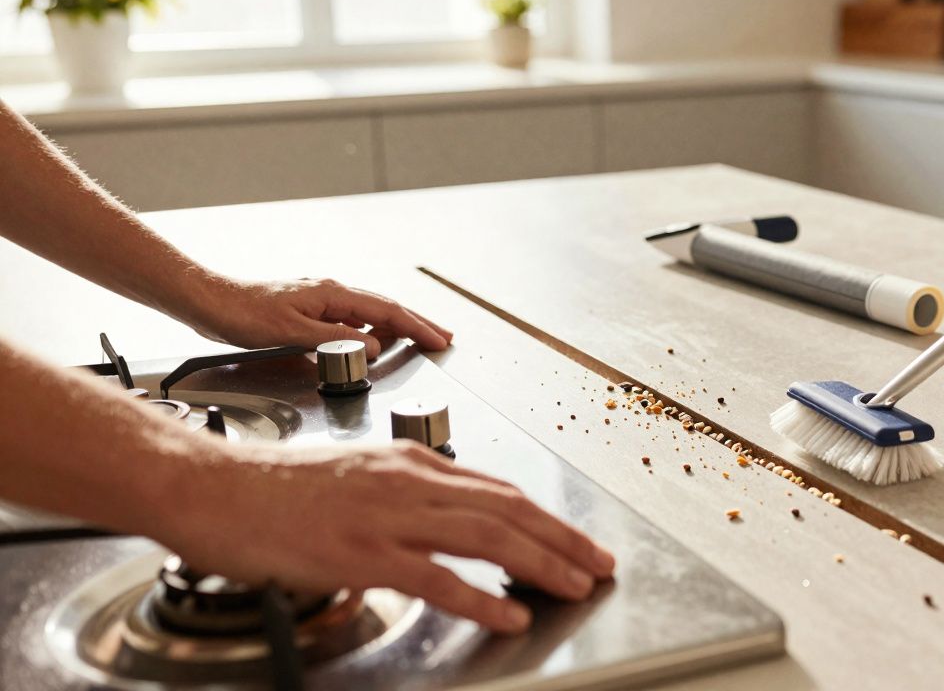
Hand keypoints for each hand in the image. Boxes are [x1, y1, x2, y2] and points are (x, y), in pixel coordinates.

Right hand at [161, 439, 614, 633]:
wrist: (213, 488)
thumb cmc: (277, 487)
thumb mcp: (359, 475)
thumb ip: (408, 492)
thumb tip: (451, 515)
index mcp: (411, 460)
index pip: (497, 488)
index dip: (546, 516)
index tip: (577, 538)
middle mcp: (408, 480)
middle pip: (506, 507)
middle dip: (561, 538)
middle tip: (599, 563)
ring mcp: (385, 515)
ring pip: (484, 535)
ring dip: (539, 562)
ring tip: (575, 585)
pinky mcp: (359, 551)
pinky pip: (435, 577)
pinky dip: (480, 597)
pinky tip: (509, 613)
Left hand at [185, 276, 451, 357]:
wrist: (210, 301)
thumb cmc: (243, 314)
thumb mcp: (292, 332)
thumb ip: (336, 340)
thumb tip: (374, 347)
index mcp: (332, 294)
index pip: (387, 311)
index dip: (416, 326)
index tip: (438, 339)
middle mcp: (332, 293)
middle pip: (386, 309)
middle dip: (417, 323)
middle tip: (443, 337)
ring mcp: (323, 300)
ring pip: (371, 314)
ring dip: (398, 327)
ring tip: (419, 340)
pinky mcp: (312, 310)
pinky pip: (353, 320)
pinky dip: (373, 331)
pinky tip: (375, 342)